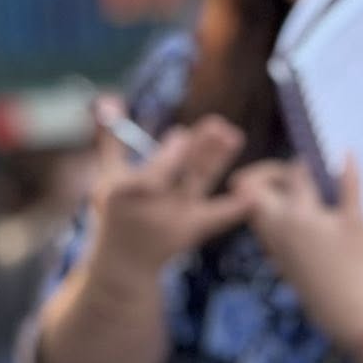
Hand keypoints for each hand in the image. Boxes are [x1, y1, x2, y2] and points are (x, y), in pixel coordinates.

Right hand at [83, 105, 249, 281]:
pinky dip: (236, 207)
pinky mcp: (193, 231)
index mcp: (129, 192)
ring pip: (200, 184)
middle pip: (182, 173)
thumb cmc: (114, 213)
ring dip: (218, 159)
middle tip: (218, 126)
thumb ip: (109, 138)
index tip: (182, 133)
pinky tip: (256, 192)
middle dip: (201, 149)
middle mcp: (154, 207)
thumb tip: (109, 98)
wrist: (125, 263)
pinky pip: (217, 217)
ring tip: (234, 136)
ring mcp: (175, 220)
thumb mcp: (106, 177)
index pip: (155, 171)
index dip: (171, 153)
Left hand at [231, 154, 362, 345]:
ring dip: (265, 194)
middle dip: (264, 174)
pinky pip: (261, 226)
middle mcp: (278, 227)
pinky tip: (293, 213)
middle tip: (285, 172)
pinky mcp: (274, 255)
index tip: (315, 160)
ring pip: (253, 208)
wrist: (340, 307)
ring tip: (290, 191)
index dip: (305, 161)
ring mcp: (272, 243)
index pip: (293, 173)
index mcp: (300, 214)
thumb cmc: (354, 263)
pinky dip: (269, 212)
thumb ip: (350, 183)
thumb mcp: (357, 220)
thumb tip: (348, 152)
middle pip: (252, 188)